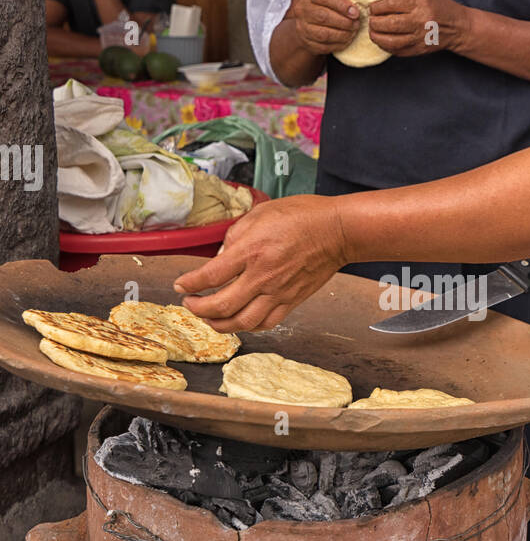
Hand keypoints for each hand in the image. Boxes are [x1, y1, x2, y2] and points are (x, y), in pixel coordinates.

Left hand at [172, 195, 348, 331]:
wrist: (337, 231)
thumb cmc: (302, 216)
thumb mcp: (259, 213)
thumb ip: (235, 236)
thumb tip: (221, 256)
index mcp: (250, 251)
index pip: (209, 276)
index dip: (189, 284)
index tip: (180, 286)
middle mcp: (262, 276)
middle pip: (221, 306)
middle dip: (198, 309)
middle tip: (189, 304)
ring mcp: (278, 292)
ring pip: (243, 322)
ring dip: (220, 325)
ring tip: (210, 319)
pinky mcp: (292, 301)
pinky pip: (266, 323)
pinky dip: (248, 327)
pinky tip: (240, 320)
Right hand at [289, 0, 359, 56]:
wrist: (304, 19)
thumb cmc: (321, 4)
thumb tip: (354, 10)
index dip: (342, 6)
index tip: (355, 12)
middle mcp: (302, 10)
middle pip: (324, 17)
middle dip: (344, 22)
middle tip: (356, 24)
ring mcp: (302, 28)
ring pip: (324, 34)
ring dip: (343, 34)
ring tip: (353, 32)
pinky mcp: (306, 42)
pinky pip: (324, 46)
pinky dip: (338, 45)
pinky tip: (346, 40)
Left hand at [368, 0, 464, 56]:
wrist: (459, 28)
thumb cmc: (440, 7)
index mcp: (420, 3)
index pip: (390, 4)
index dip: (376, 6)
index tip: (374, 7)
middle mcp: (420, 21)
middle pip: (388, 23)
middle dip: (374, 21)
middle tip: (372, 19)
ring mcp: (419, 38)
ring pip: (389, 40)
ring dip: (376, 36)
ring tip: (374, 31)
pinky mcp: (418, 50)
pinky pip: (396, 51)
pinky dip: (385, 46)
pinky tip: (383, 40)